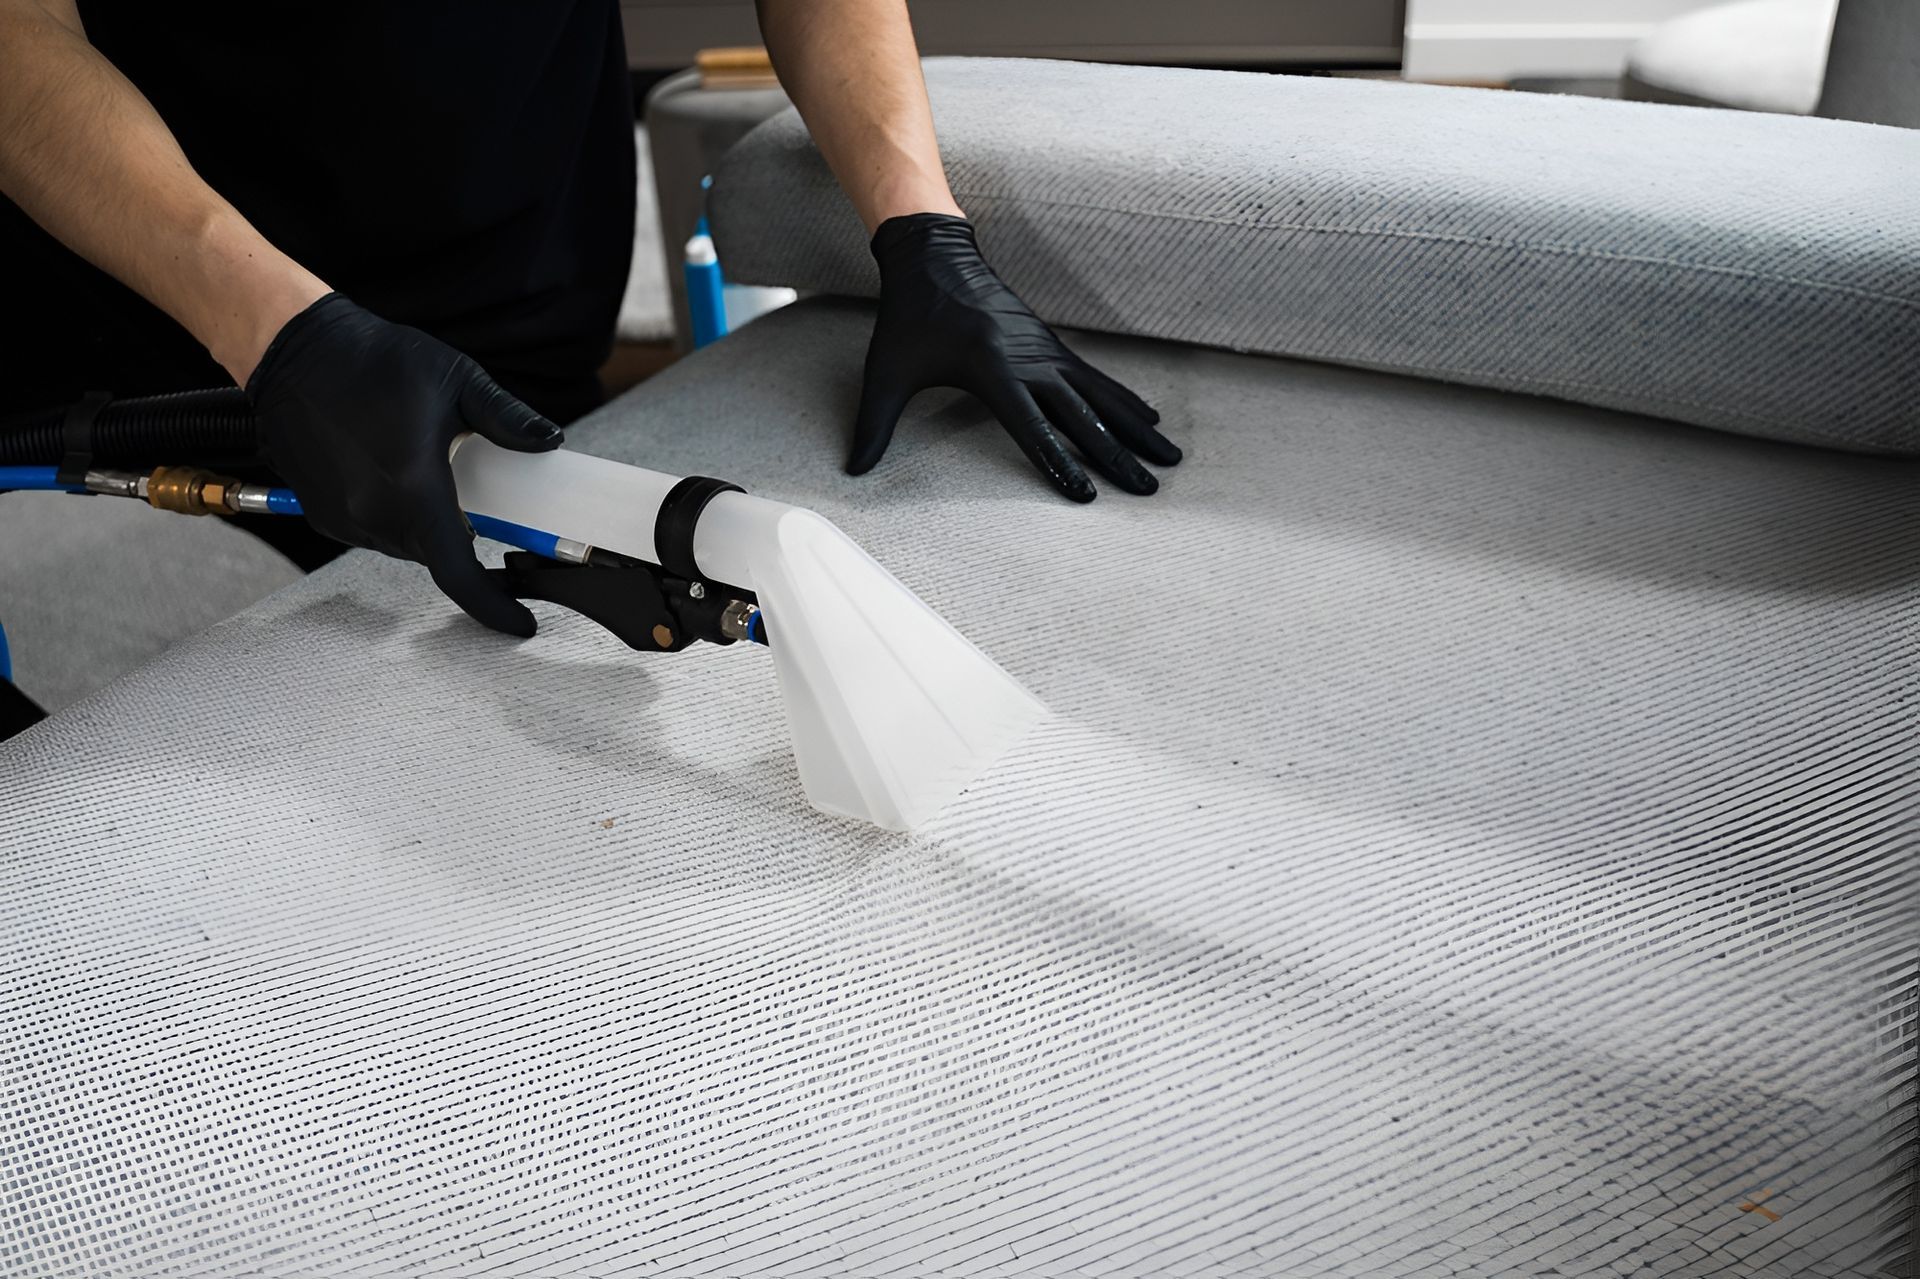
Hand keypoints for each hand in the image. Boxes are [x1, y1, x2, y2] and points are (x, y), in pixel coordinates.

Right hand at [246, 293, 563, 636]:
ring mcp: (342, 517)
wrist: (292, 350)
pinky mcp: (321, 514)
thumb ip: (508, 419)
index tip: (519, 622)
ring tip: (428, 476)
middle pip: (437, 555)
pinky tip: (394, 474)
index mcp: (414, 488)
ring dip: (427, 527)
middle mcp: (373, 512)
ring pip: (405, 546)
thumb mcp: (456, 380)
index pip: (459, 572)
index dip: (494, 606)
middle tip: (484, 507)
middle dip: (464, 539)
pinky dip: (394, 517)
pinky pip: (373, 533)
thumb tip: (548, 442)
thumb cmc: (370, 359)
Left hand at [851, 213, 1179, 501]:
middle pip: (1082, 417)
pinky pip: (1097, 379)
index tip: (1087, 494)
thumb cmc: (908, 318)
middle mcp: (1029, 360)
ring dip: (1136, 430)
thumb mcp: (886, 371)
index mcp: (992, 370)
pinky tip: (1149, 420)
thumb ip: (872, 425)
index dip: (1060, 463)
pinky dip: (1126, 401)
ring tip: (1169, 460)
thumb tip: (852, 471)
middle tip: (1147, 490)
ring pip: (1101, 398)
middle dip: (1116, 456)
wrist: (933, 255)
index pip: (1033, 428)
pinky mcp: (1052, 346)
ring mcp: (1046, 351)